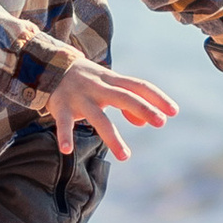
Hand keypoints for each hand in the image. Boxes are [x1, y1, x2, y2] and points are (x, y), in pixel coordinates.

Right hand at [46, 62, 178, 163]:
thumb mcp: (107, 86)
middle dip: (143, 108)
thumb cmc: (86, 81)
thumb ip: (126, 102)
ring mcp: (79, 97)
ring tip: (126, 157)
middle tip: (161, 122)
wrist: (49, 65)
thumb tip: (143, 122)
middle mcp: (98, 87)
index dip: (157, 97)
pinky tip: (67, 150)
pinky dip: (65, 135)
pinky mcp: (60, 106)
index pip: (139, 86)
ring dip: (112, 137)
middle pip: (124, 97)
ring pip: (98, 117)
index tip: (174, 111)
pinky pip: (62, 122)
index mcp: (111, 80)